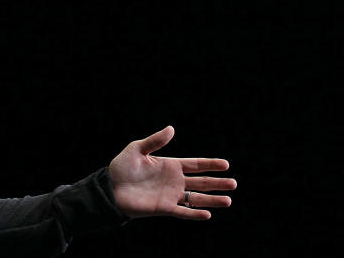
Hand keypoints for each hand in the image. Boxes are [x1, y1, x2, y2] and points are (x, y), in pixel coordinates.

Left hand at [108, 126, 235, 219]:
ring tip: (228, 200)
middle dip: (217, 183)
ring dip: (212, 199)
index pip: (195, 164)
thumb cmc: (122, 167)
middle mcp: (174, 181)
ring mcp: (170, 195)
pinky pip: (182, 211)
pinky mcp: (163, 208)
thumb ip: (155, 141)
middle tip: (234, 183)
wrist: (110, 188)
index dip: (210, 164)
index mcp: (170, 165)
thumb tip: (172, 129)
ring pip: (196, 197)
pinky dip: (194, 213)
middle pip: (201, 182)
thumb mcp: (137, 149)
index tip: (226, 165)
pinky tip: (208, 214)